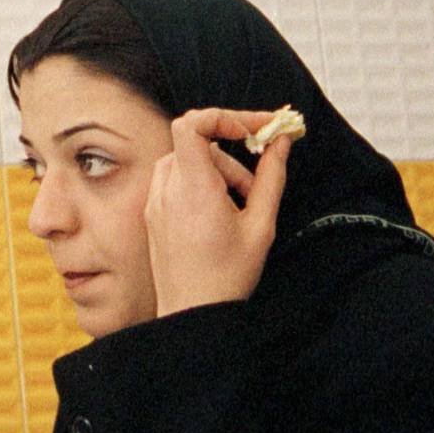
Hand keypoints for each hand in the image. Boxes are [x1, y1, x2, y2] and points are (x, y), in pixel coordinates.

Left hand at [142, 109, 293, 317]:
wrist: (192, 314)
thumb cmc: (226, 277)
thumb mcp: (261, 226)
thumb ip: (272, 177)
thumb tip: (281, 141)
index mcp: (193, 190)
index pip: (191, 125)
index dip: (222, 118)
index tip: (251, 131)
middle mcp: (166, 190)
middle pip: (197, 145)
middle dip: (232, 157)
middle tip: (256, 186)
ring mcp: (155, 201)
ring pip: (187, 161)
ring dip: (217, 172)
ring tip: (239, 205)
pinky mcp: (153, 212)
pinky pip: (175, 179)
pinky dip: (200, 183)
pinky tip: (218, 213)